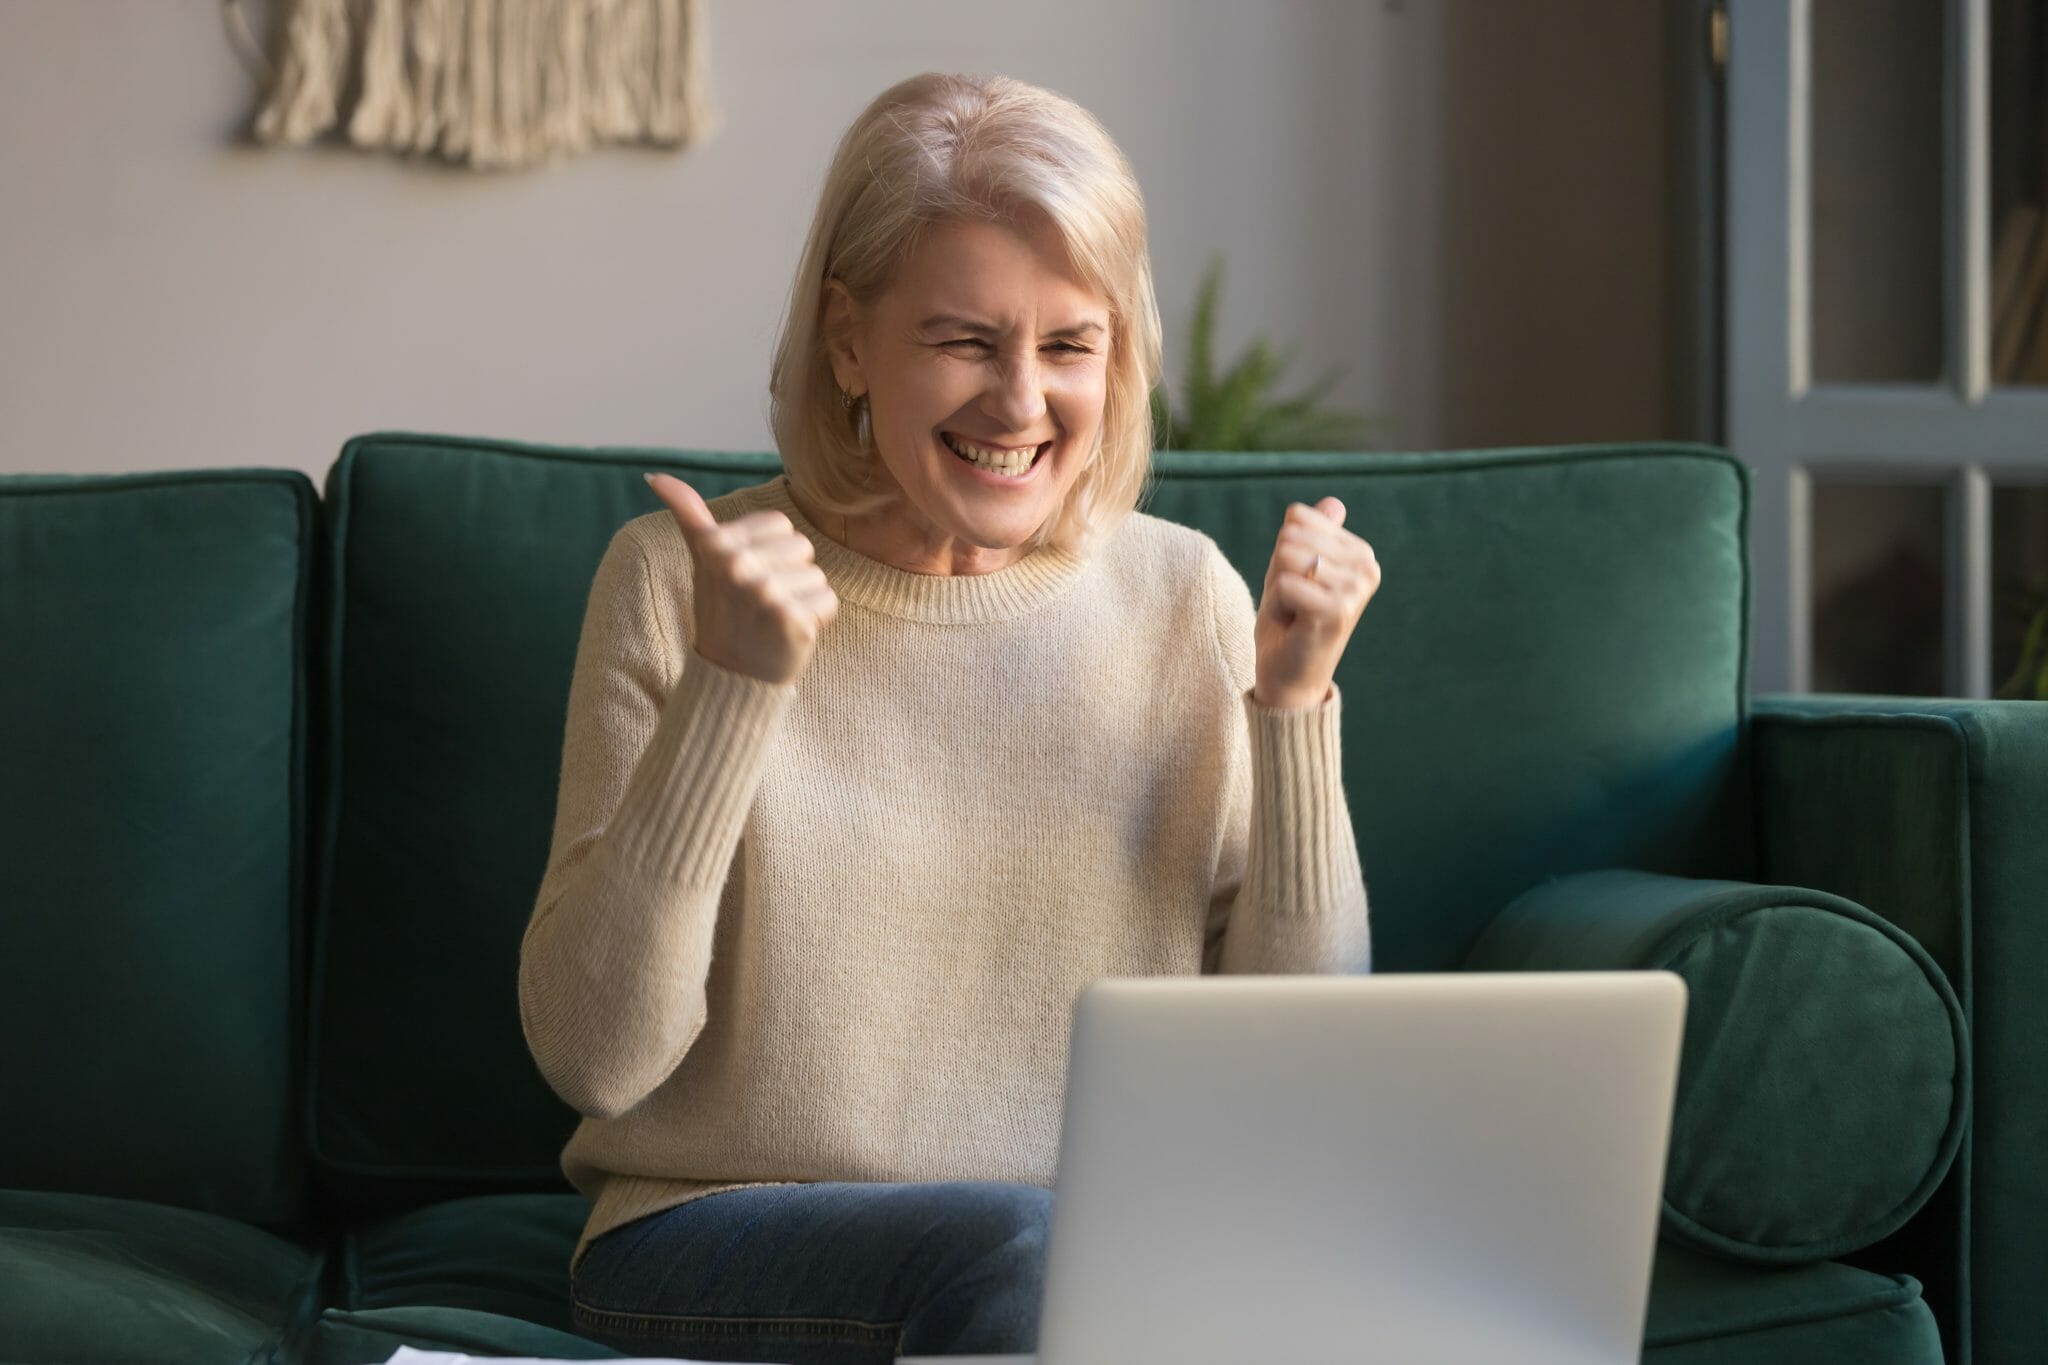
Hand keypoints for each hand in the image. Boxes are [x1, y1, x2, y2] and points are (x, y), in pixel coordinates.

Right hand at [643, 473, 838, 684]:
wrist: (729, 675)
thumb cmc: (721, 610)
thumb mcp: (701, 559)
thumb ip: (687, 513)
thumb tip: (655, 476)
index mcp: (718, 544)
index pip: (781, 524)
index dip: (773, 551)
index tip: (750, 576)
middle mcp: (740, 566)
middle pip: (803, 547)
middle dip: (789, 574)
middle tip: (762, 602)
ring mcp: (766, 594)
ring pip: (816, 575)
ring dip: (803, 598)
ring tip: (774, 618)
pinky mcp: (792, 620)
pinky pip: (828, 601)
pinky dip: (817, 619)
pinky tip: (789, 633)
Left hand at [1252, 497, 1380, 708]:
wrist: (1288, 675)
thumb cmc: (1289, 619)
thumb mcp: (1294, 567)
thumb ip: (1311, 533)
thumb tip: (1334, 502)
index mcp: (1360, 552)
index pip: (1298, 517)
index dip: (1282, 550)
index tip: (1296, 581)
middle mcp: (1367, 566)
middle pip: (1291, 535)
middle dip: (1278, 569)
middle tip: (1292, 600)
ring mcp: (1356, 588)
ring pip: (1287, 557)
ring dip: (1277, 588)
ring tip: (1294, 611)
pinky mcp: (1338, 610)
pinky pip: (1284, 584)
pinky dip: (1277, 605)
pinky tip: (1294, 623)